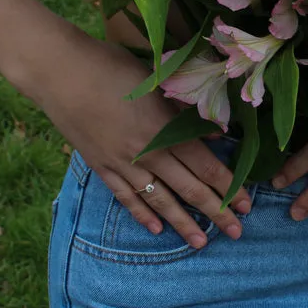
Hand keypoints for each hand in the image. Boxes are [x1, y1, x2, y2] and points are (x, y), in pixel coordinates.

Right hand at [36, 32, 250, 247]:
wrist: (59, 70)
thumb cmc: (111, 65)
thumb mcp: (156, 81)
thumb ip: (185, 108)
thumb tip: (217, 132)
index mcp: (165, 129)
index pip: (207, 166)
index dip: (230, 187)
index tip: (248, 204)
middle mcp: (147, 152)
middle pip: (189, 189)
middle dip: (217, 213)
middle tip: (237, 233)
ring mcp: (122, 163)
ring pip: (159, 200)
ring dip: (183, 223)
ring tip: (201, 243)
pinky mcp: (100, 165)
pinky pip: (125, 196)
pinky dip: (141, 213)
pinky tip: (156, 228)